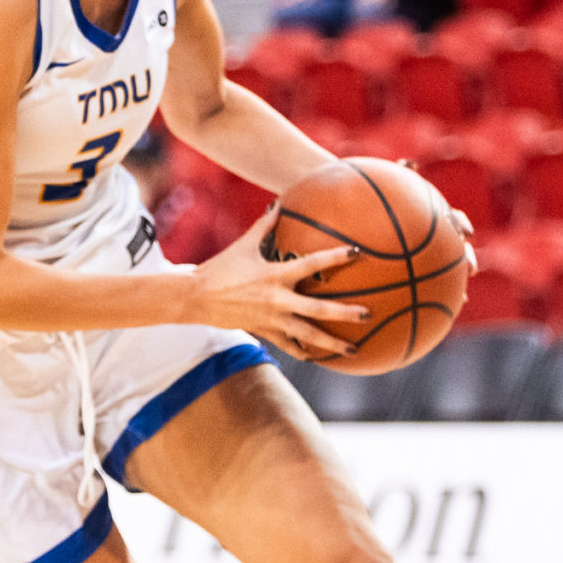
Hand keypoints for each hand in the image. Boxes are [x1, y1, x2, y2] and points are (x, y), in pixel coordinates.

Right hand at [186, 204, 368, 359]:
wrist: (196, 297)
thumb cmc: (220, 268)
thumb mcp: (243, 245)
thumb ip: (264, 226)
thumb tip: (278, 205)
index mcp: (275, 275)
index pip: (312, 264)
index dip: (335, 257)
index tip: (357, 252)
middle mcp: (278, 299)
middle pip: (318, 309)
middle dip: (345, 313)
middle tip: (367, 315)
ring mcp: (272, 319)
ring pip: (307, 335)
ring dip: (331, 344)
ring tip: (353, 350)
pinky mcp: (264, 332)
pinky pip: (288, 344)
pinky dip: (303, 351)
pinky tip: (317, 358)